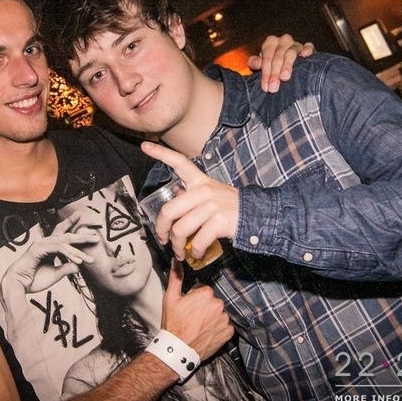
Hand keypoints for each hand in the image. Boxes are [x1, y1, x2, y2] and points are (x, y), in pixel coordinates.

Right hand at [2, 212, 98, 293]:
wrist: (18, 285)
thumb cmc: (33, 279)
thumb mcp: (55, 274)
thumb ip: (66, 268)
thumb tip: (79, 266)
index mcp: (47, 246)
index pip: (61, 233)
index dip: (70, 224)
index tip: (80, 218)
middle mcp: (44, 242)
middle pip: (66, 235)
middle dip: (81, 235)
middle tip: (95, 236)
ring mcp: (41, 244)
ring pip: (64, 243)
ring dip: (78, 249)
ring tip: (89, 257)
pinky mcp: (38, 249)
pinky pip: (58, 249)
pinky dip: (69, 254)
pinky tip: (78, 260)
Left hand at [141, 141, 238, 261]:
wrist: (256, 215)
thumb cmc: (229, 208)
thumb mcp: (211, 196)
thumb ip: (191, 198)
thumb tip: (170, 211)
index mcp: (200, 181)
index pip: (179, 162)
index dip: (161, 154)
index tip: (144, 146)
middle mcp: (204, 190)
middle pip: (169, 211)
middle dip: (162, 230)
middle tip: (163, 240)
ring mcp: (212, 206)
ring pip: (181, 229)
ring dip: (178, 246)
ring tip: (181, 252)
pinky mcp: (219, 221)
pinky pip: (197, 241)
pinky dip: (195, 251)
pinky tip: (197, 254)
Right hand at [161, 259, 231, 359]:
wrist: (178, 349)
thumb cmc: (173, 323)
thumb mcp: (170, 298)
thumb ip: (176, 277)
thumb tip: (177, 261)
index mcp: (206, 293)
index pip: (203, 289)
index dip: (194, 297)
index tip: (188, 306)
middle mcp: (218, 304)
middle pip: (212, 301)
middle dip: (204, 306)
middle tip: (193, 317)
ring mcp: (224, 319)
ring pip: (219, 313)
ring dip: (212, 317)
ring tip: (199, 326)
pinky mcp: (228, 332)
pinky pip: (225, 326)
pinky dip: (218, 328)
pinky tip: (207, 332)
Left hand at [246, 33, 314, 92]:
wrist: (283, 65)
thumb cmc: (270, 65)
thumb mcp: (260, 65)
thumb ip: (255, 63)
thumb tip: (257, 63)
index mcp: (270, 42)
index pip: (267, 57)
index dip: (266, 72)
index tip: (265, 87)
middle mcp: (283, 41)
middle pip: (278, 56)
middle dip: (274, 73)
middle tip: (273, 87)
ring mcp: (295, 44)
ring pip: (291, 53)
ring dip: (287, 66)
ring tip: (284, 77)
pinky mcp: (307, 47)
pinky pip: (308, 46)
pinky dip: (307, 49)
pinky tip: (305, 55)